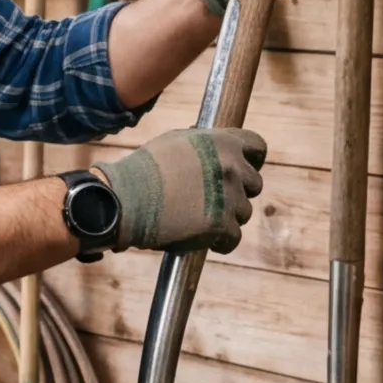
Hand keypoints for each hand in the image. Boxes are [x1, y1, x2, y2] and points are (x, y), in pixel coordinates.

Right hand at [97, 126, 266, 253]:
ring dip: (226, 217)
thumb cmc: (144, 170)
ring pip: (244, 212)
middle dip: (237, 192)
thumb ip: (203, 143)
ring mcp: (230, 197)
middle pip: (254, 184)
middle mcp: (232, 167)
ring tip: (198, 219)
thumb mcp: (175, 141)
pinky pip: (233, 238)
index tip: (244, 169)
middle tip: (213, 199)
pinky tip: (202, 238)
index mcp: (223, 142)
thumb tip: (215, 145)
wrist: (125, 200)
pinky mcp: (223, 226)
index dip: (252, 160)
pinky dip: (220, 241)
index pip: (258, 146)